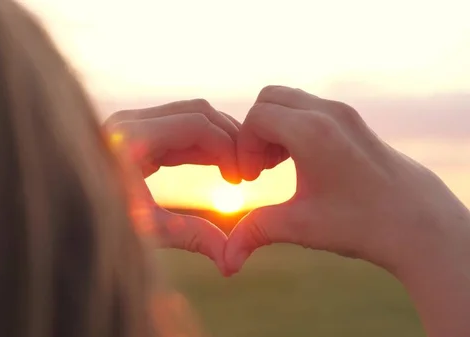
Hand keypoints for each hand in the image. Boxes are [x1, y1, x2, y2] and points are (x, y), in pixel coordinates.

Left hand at [104, 99, 240, 271]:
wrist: (61, 209)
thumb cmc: (96, 221)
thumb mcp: (145, 229)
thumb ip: (190, 236)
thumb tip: (230, 262)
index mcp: (131, 139)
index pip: (197, 125)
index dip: (228, 148)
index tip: (242, 180)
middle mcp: (130, 122)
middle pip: (197, 112)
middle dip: (229, 138)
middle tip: (246, 173)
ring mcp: (131, 122)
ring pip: (190, 115)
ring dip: (218, 137)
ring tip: (237, 171)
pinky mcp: (134, 131)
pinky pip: (178, 126)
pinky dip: (202, 142)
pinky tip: (219, 166)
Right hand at [225, 85, 469, 275]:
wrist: (418, 222)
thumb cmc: (361, 223)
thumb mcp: (301, 227)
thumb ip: (256, 231)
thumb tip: (227, 259)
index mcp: (311, 132)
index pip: (256, 117)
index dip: (243, 146)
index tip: (250, 179)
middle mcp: (327, 113)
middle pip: (269, 98)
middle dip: (255, 131)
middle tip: (260, 168)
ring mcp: (343, 113)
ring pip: (290, 100)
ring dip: (274, 127)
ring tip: (276, 165)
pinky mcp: (352, 121)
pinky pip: (309, 108)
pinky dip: (293, 127)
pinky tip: (299, 162)